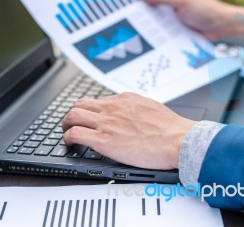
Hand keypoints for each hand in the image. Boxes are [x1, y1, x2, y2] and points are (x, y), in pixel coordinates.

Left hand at [62, 92, 196, 169]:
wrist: (177, 139)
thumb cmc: (170, 128)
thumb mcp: (151, 107)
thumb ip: (136, 109)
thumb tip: (131, 113)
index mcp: (124, 99)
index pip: (98, 101)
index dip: (90, 110)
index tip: (89, 117)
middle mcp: (112, 108)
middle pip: (80, 104)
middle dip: (72, 114)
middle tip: (72, 123)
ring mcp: (106, 123)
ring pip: (72, 116)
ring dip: (66, 124)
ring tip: (66, 133)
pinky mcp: (102, 140)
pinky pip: (75, 134)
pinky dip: (67, 138)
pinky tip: (69, 144)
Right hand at [140, 0, 243, 39]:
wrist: (222, 27)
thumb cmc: (206, 9)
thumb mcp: (181, 0)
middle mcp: (175, 1)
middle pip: (154, 4)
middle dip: (144, 9)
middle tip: (127, 13)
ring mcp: (176, 15)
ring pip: (158, 18)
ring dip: (151, 22)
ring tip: (134, 26)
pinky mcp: (179, 28)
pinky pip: (165, 29)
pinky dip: (159, 32)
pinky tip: (148, 36)